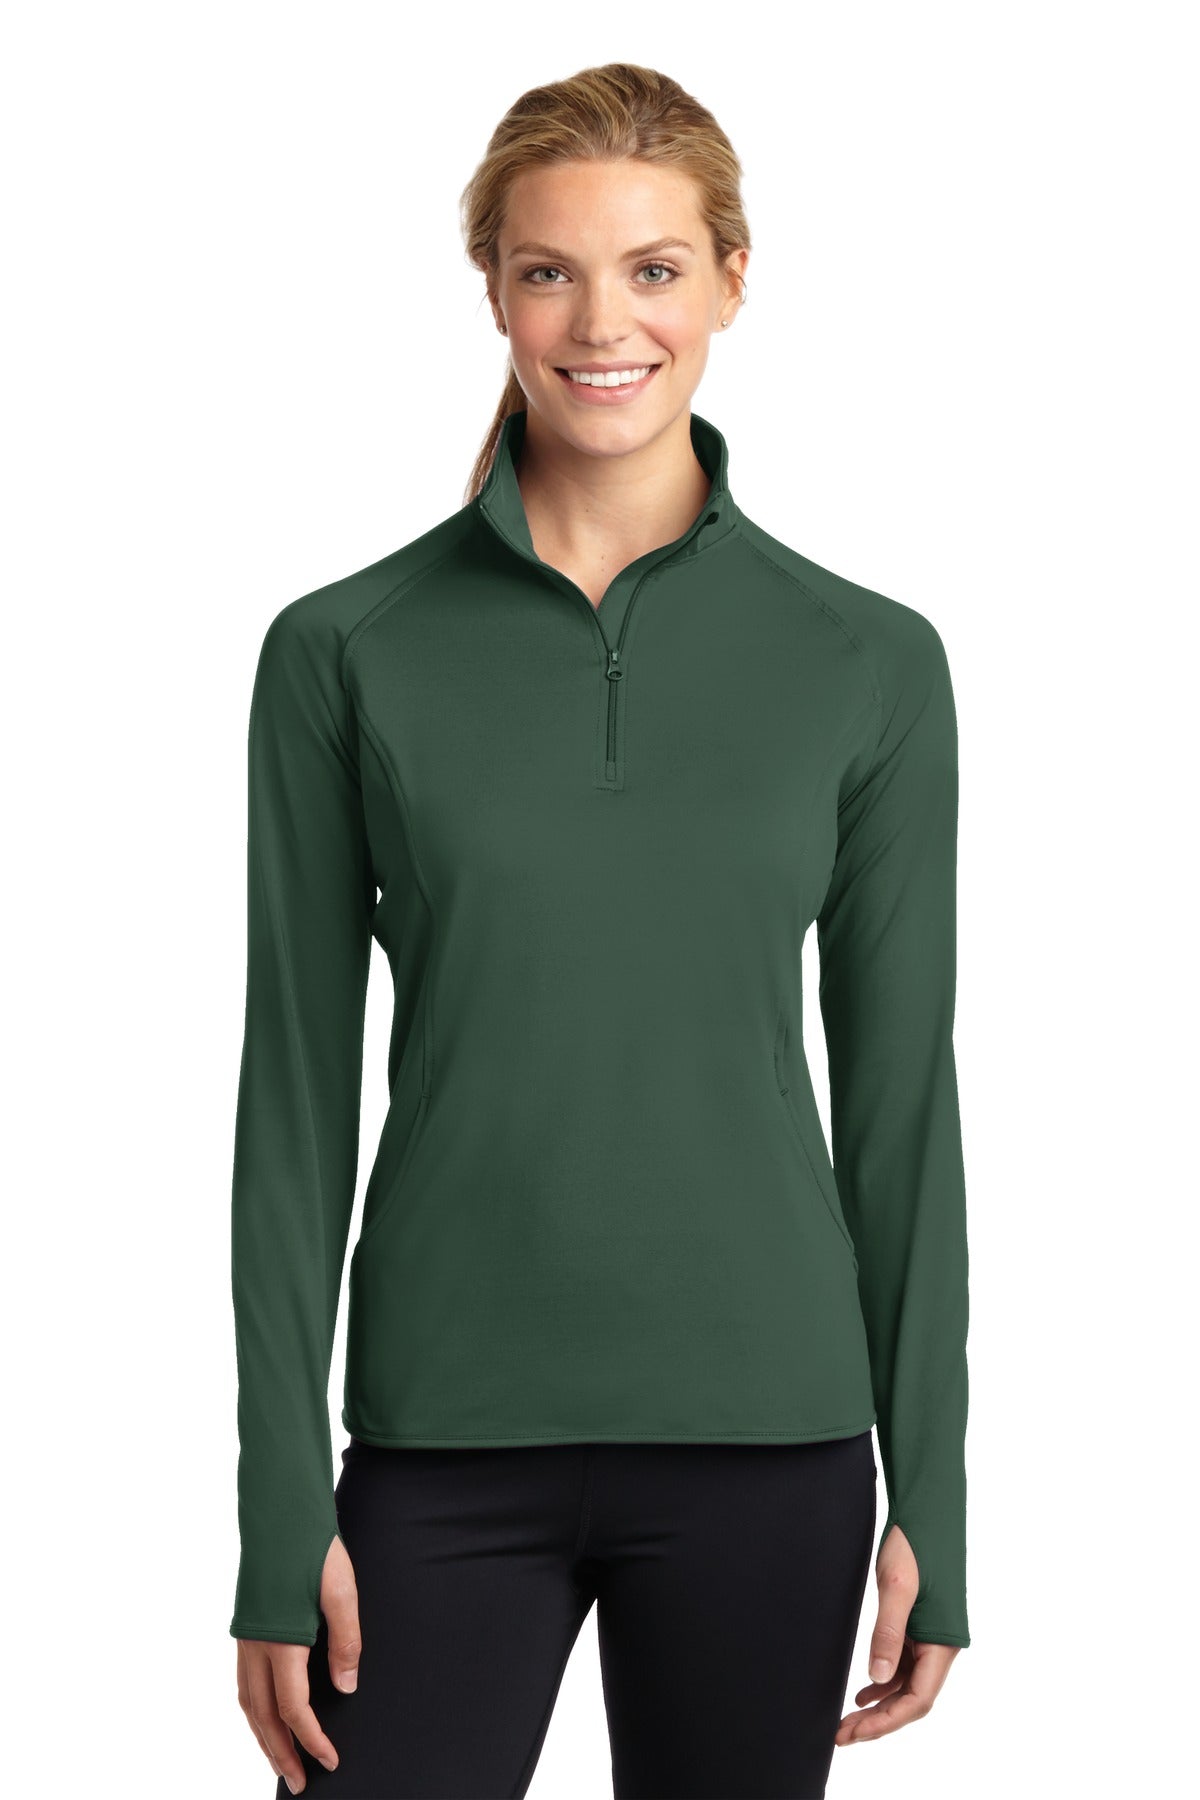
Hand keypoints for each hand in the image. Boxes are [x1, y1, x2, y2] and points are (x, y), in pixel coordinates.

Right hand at [236, 1532, 361, 1793]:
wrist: (280, 1512)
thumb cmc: (313, 1548)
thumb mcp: (342, 1591)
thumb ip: (346, 1642)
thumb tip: (346, 1690)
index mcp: (281, 1640)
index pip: (294, 1708)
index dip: (312, 1739)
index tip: (330, 1760)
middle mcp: (256, 1646)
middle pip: (264, 1717)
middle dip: (281, 1753)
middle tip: (300, 1783)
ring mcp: (246, 1638)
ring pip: (248, 1704)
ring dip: (263, 1737)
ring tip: (281, 1761)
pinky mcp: (246, 1628)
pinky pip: (244, 1684)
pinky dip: (254, 1711)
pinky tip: (266, 1717)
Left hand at [835, 1523, 959, 1745]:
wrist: (926, 1512)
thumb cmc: (914, 1544)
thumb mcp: (896, 1587)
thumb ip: (888, 1633)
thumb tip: (876, 1679)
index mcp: (942, 1644)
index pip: (917, 1701)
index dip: (885, 1722)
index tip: (853, 1732)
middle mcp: (941, 1647)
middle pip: (911, 1700)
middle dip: (878, 1720)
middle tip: (841, 1735)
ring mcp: (931, 1638)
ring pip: (907, 1686)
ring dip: (880, 1705)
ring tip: (847, 1720)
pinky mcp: (920, 1627)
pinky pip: (904, 1667)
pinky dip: (884, 1683)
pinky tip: (864, 1692)